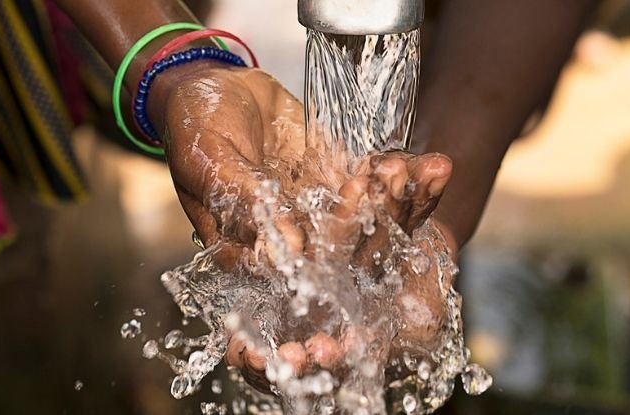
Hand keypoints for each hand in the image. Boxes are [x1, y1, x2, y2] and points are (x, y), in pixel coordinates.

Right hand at [148, 62, 455, 390]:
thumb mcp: (209, 161)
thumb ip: (244, 202)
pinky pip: (376, 191)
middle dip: (378, 219)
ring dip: (401, 201)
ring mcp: (319, 218)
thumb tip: (289, 249)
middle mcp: (290, 247)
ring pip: (369, 223)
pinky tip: (435, 164)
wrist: (211, 87)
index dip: (333, 261)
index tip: (359, 215)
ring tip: (427, 170)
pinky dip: (405, 180)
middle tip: (396, 183)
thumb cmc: (195, 126)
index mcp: (249, 255)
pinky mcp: (339, 188)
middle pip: (344, 251)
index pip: (296, 275)